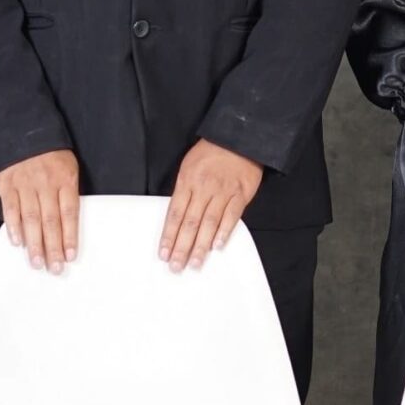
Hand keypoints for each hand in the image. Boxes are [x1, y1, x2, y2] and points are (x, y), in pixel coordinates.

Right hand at [0, 148, 80, 273]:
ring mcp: (25, 184)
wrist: (22, 129)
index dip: (70, 236)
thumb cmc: (50, 152)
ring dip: (34, 243)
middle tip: (54, 267)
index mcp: (64, 178)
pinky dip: (13, 227)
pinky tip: (17, 242)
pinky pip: (10, 209)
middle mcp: (45, 183)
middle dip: (53, 247)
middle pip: (50, 221)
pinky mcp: (7, 184)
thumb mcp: (68, 166)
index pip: (69, 213)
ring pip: (31, 219)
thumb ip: (68, 192)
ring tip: (37, 262)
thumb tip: (68, 223)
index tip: (71, 255)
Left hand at [160, 139, 263, 270]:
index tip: (164, 253)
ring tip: (195, 263)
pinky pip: (231, 216)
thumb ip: (184, 191)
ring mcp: (223, 192)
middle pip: (190, 223)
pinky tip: (218, 246)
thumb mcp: (188, 166)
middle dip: (182, 247)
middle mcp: (203, 188)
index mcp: (187, 181)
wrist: (238, 137)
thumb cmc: (211, 152)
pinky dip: (224, 232)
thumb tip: (177, 217)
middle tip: (176, 266)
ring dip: (201, 246)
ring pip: (209, 223)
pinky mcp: (240, 194)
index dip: (168, 236)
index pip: (174, 214)